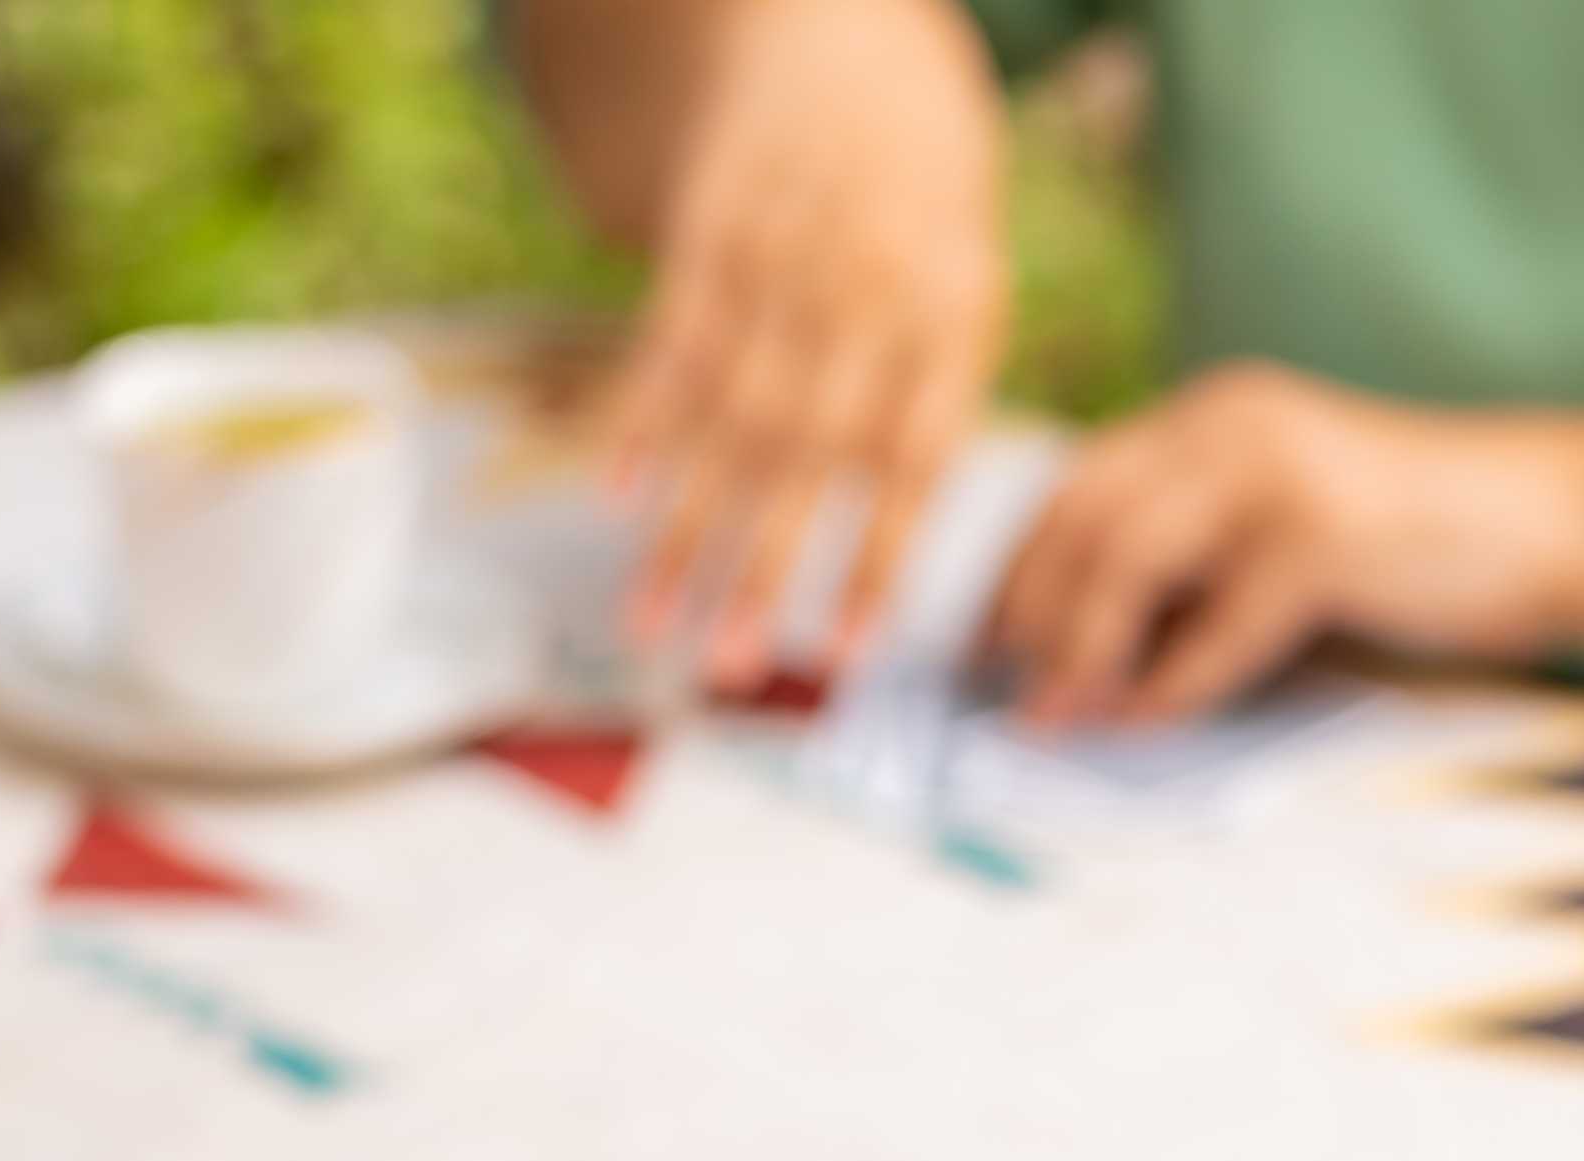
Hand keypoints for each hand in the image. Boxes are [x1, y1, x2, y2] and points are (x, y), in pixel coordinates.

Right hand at [597, 0, 1009, 681]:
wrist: (843, 32)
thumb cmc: (920, 194)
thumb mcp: (966, 276)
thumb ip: (935, 396)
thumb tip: (897, 546)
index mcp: (951, 314)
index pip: (911, 465)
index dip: (874, 565)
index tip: (841, 661)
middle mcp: (865, 291)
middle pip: (807, 457)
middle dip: (764, 573)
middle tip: (730, 674)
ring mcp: (780, 259)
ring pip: (727, 417)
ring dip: (688, 531)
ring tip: (654, 629)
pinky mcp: (708, 232)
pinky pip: (670, 341)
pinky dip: (642, 422)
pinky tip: (617, 500)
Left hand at [987, 364, 1583, 730]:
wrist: (1550, 523)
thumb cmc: (1414, 548)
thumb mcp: (1281, 539)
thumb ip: (1196, 570)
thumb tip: (1084, 659)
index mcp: (1213, 416)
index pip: (1075, 482)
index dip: (1012, 568)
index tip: (976, 645)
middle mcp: (1231, 423)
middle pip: (1081, 515)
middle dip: (1026, 613)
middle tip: (1001, 694)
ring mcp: (1277, 476)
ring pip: (1125, 560)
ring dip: (1078, 652)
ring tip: (1051, 720)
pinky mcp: (1323, 540)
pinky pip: (1214, 628)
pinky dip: (1168, 689)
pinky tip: (1139, 729)